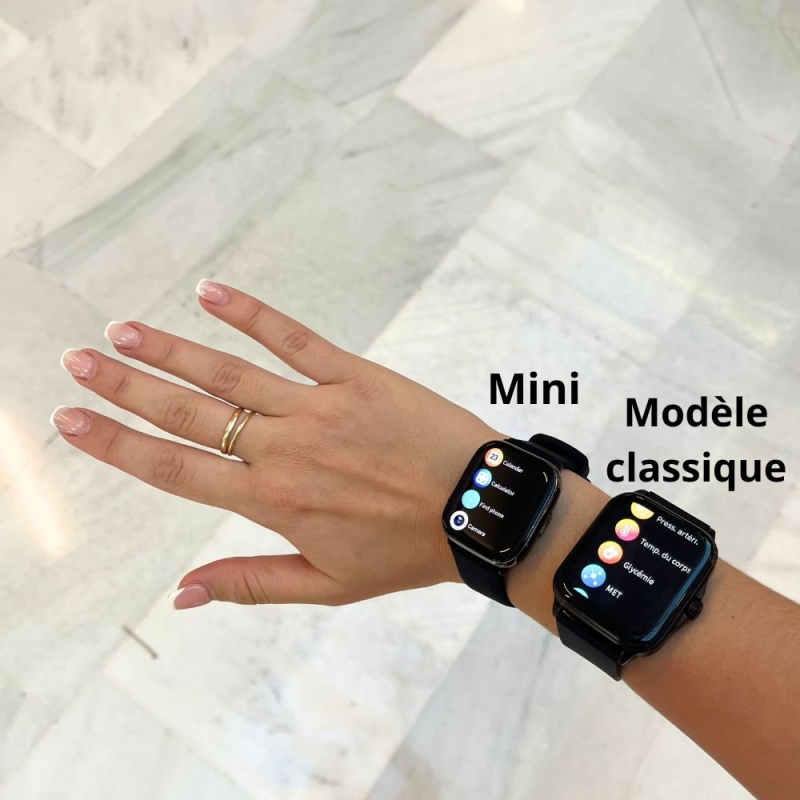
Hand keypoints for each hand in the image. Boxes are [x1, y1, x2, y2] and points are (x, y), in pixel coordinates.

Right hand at [53, 281, 498, 607]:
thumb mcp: (328, 585)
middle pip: (188, 414)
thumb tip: (180, 594)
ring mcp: (319, 407)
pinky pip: (295, 340)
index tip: (73, 420)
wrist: (478, 509)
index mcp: (272, 501)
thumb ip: (250, 583)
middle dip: (126, 387)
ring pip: (229, 374)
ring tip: (123, 329)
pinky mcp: (356, 376)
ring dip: (171, 349)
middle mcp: (284, 449)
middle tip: (78, 360)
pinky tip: (211, 293)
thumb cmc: (406, 551)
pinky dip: (252, 314)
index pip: (175, 469)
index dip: (117, 445)